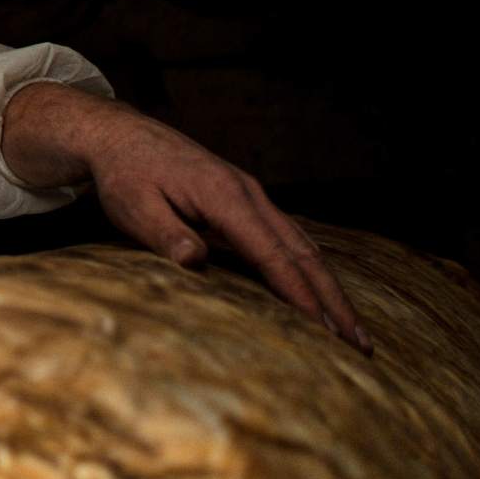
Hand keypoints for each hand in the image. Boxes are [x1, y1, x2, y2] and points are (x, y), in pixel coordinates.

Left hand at [4, 84, 372, 355]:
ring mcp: (249, 194)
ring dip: (327, 285)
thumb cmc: (124, 174)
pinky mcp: (244, 199)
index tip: (325, 330)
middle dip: (332, 298)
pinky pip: (286, 236)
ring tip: (350, 328)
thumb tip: (196, 262)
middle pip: (302, 251)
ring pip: (300, 243)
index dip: (299, 293)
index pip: (271, 253)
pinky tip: (318, 291)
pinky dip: (307, 266)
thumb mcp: (133, 206)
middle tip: (360, 342)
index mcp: (223, 196)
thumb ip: (166, 234)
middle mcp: (247, 193)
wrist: (119, 136)